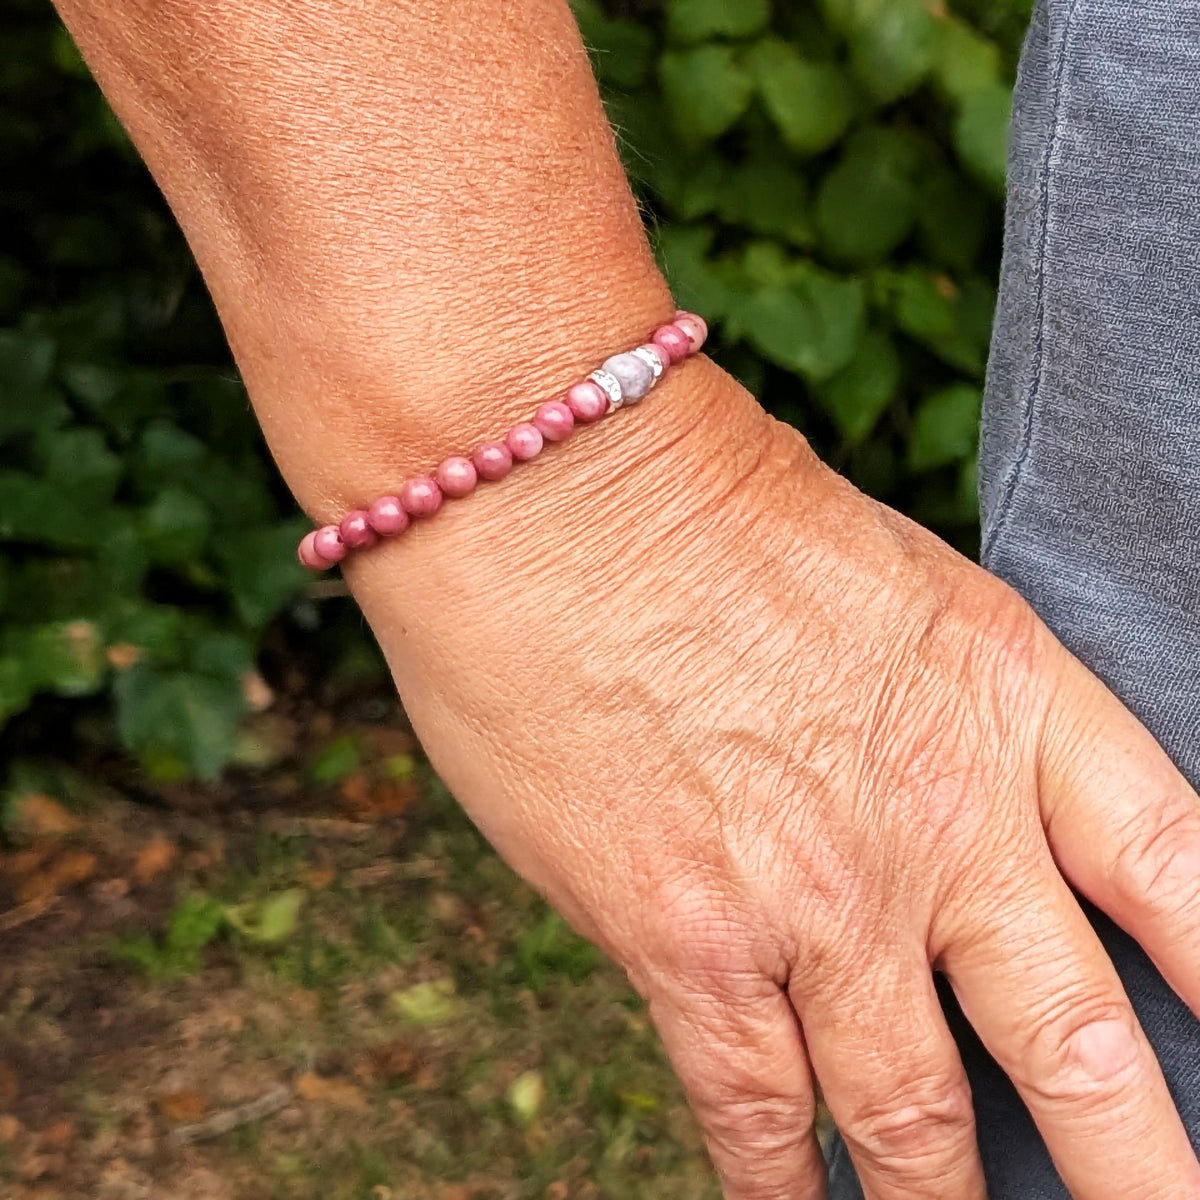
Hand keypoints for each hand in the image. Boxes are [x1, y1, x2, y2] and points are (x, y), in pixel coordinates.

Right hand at [346, 360, 1199, 1199]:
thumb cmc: (702, 505)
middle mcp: (939, 818)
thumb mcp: (885, 582)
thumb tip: (942, 814)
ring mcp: (817, 895)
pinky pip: (755, 1110)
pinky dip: (780, 1187)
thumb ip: (935, 711)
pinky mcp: (686, 940)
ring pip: (915, 1115)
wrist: (554, 487)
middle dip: (1132, 1165)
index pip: (1180, 872)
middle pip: (1077, 1044)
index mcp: (1005, 699)